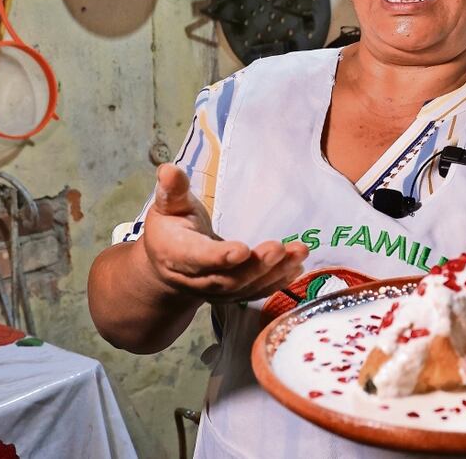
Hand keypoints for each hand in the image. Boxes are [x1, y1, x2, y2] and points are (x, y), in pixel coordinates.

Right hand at [139, 164, 308, 302]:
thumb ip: (173, 190)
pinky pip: (256, 293)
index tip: (242, 250)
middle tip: (280, 249)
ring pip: (246, 287)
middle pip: (228, 278)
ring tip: (299, 253)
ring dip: (275, 272)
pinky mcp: (232, 295)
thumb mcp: (167, 205)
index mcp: (176, 254)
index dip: (219, 256)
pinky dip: (278, 282)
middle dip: (256, 266)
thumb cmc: (169, 228)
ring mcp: (216, 291)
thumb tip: (169, 169)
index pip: (198, 258)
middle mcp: (196, 279)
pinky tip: (296, 267)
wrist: (166, 265)